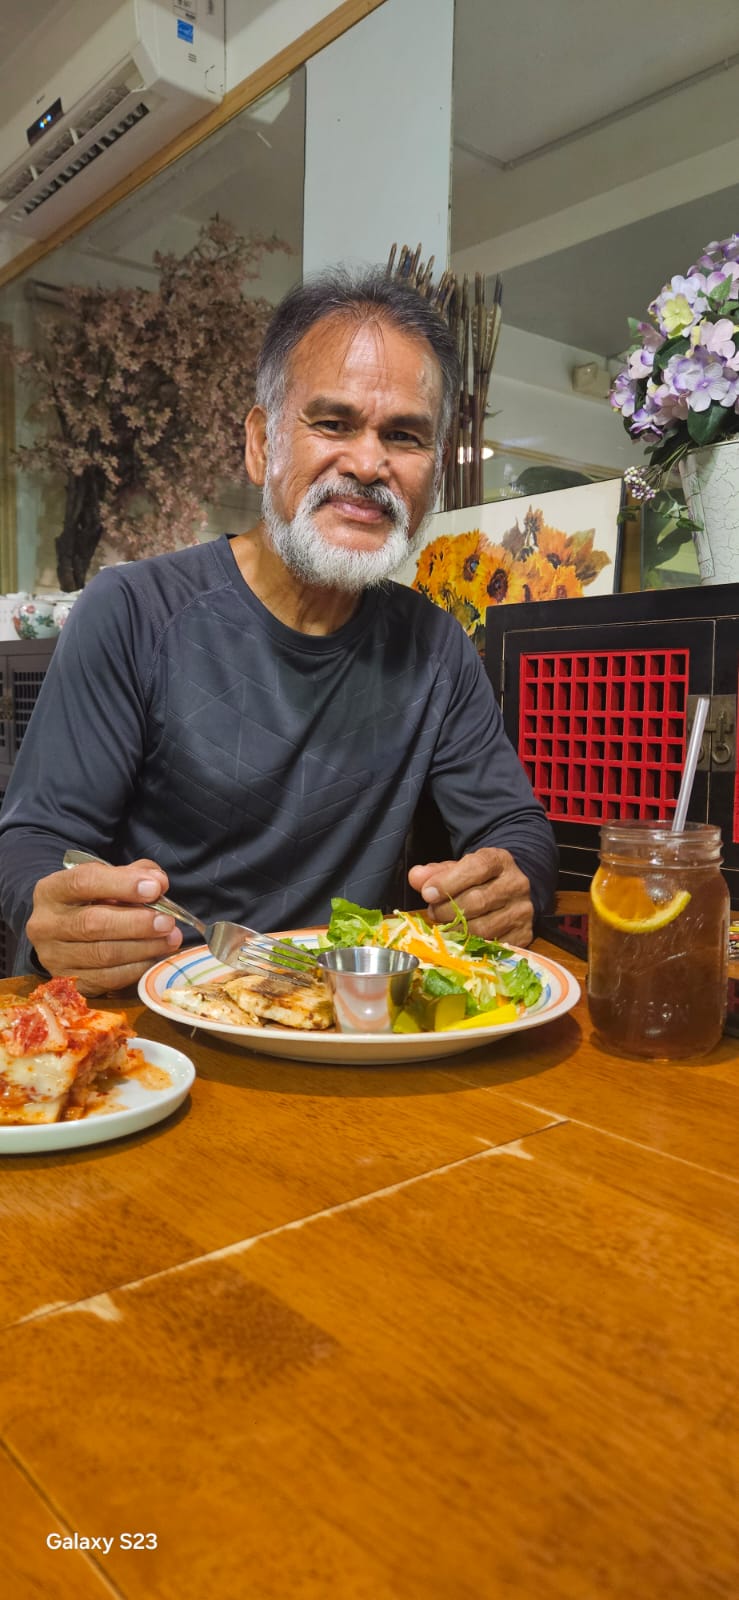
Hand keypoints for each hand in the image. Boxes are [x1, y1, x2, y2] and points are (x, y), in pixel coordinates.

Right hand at [27, 857, 182, 994]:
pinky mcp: (69, 982)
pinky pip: (107, 979)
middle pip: (93, 923)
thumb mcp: (107, 879)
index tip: (155, 888)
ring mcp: (53, 957)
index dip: (122, 884)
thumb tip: (159, 883)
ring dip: (144, 947)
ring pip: (103, 954)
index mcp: (51, 890)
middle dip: (137, 923)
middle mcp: (45, 924)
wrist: (64, 933)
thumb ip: (134, 874)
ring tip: (170, 939)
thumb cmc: (91, 901)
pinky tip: (154, 957)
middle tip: (168, 922)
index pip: (83, 882)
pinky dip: (136, 968)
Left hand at [407, 847, 534, 946]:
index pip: (477, 868)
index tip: (427, 893)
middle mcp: (516, 884)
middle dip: (447, 910)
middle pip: (478, 900)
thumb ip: (435, 873)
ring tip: (445, 926)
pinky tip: (461, 939)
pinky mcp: (524, 935)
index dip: (449, 882)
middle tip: (433, 912)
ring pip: (484, 928)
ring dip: (457, 930)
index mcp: (500, 861)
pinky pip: (493, 946)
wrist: (511, 892)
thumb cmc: (479, 880)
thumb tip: (416, 877)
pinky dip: (471, 946)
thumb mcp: (458, 869)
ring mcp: (522, 911)